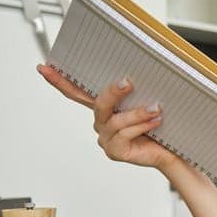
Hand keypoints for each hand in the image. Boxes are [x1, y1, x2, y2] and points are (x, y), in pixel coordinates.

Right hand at [36, 64, 183, 169]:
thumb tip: (138, 65)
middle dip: (112, 92)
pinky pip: (123, 135)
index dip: (59, 80)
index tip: (44, 68)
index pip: (77, 91)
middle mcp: (102, 122)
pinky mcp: (115, 151)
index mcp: (105, 107)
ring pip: (114, 120)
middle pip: (98, 103)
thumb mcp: (147, 99)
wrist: (173, 150)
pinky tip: (155, 122)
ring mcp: (106, 137)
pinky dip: (141, 126)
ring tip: (156, 108)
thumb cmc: (160, 124)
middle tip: (127, 82)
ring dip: (137, 113)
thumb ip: (138, 87)